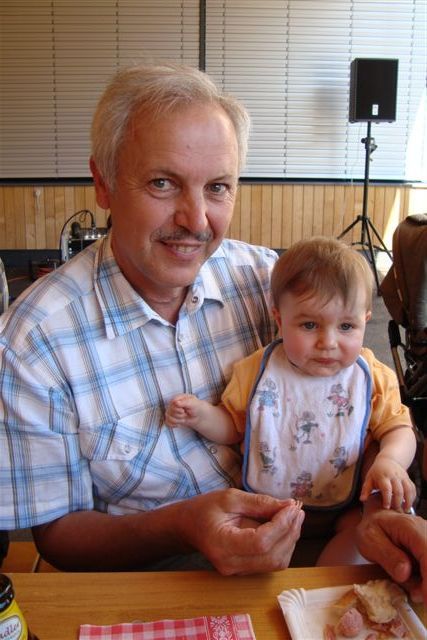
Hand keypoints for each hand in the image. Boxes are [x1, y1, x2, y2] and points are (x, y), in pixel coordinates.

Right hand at [164, 394, 200, 427]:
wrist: (199, 416)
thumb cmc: (197, 407)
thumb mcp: (193, 403)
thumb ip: (185, 402)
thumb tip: (175, 402)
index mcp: (178, 398)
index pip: (172, 402)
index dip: (177, 408)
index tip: (183, 410)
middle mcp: (173, 404)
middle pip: (170, 410)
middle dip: (179, 415)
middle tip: (185, 414)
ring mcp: (171, 411)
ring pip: (168, 417)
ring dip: (177, 420)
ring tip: (184, 419)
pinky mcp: (171, 418)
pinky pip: (167, 422)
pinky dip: (173, 424)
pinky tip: (179, 424)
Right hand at [176, 488, 304, 574]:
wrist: (188, 526)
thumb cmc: (205, 508)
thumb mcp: (230, 497)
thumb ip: (260, 503)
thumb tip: (289, 505)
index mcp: (222, 545)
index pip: (260, 542)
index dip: (281, 525)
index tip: (292, 507)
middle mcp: (231, 564)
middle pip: (272, 555)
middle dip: (291, 531)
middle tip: (297, 508)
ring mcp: (238, 571)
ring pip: (276, 562)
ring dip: (290, 539)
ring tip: (294, 515)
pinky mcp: (245, 570)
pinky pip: (271, 562)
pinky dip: (284, 544)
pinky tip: (285, 526)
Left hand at [356, 506, 426, 604]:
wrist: (378, 520)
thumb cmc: (372, 528)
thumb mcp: (370, 540)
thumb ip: (387, 555)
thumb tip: (404, 573)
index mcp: (411, 528)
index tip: (424, 599)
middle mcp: (426, 532)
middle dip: (426, 585)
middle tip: (413, 593)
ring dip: (424, 582)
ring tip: (406, 580)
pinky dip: (424, 579)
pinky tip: (411, 578)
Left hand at [360, 456, 415, 510]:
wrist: (388, 460)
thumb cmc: (376, 472)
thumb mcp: (369, 478)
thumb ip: (366, 489)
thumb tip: (362, 499)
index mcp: (383, 476)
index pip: (386, 488)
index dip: (387, 498)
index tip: (386, 507)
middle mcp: (394, 476)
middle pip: (398, 490)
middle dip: (398, 502)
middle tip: (396, 511)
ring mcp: (402, 477)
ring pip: (408, 490)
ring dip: (408, 501)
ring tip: (405, 510)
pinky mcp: (408, 478)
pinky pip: (413, 488)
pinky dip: (412, 497)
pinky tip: (409, 504)